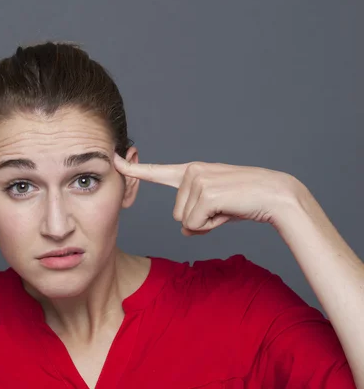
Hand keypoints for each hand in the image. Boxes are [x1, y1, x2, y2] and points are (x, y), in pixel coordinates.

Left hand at [114, 154, 305, 235]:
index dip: (133, 169)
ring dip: (206, 223)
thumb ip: (194, 216)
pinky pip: (195, 224)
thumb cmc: (244, 202)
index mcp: (190, 172)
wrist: (275, 195)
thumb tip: (185, 229)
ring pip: (184, 221)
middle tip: (222, 208)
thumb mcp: (213, 210)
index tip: (113, 159)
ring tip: (226, 208)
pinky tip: (227, 211)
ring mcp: (197, 179)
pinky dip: (211, 226)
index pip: (156, 172)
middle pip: (176, 214)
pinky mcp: (205, 191)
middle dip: (198, 220)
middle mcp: (191, 171)